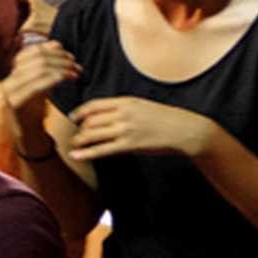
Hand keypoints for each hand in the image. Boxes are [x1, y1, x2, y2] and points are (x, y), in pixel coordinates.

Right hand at [0, 36, 84, 156]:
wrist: (27, 135)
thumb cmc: (35, 108)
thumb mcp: (41, 83)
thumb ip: (47, 66)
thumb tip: (57, 43)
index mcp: (12, 73)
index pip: (32, 52)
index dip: (51, 50)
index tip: (69, 55)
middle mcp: (8, 80)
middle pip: (37, 59)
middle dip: (60, 60)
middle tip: (76, 66)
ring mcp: (9, 92)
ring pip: (38, 70)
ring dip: (61, 69)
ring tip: (75, 73)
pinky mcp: (15, 103)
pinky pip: (35, 85)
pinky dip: (53, 79)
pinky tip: (66, 79)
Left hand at [48, 94, 220, 168]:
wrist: (184, 130)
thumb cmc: (165, 118)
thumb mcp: (143, 105)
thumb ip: (124, 107)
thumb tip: (107, 113)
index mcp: (126, 102)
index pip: (95, 105)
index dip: (80, 112)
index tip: (73, 117)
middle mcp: (123, 114)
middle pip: (91, 120)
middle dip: (80, 128)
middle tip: (76, 135)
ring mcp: (126, 130)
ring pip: (93, 134)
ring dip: (80, 140)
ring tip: (75, 145)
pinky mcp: (129, 146)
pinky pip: (102, 150)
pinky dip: (86, 153)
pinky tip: (76, 156)